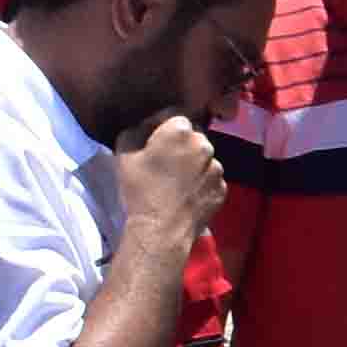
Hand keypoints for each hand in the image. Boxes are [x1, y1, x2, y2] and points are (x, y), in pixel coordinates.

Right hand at [118, 116, 223, 251]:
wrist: (161, 229)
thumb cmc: (140, 189)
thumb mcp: (124, 154)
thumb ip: (135, 131)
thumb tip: (143, 127)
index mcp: (180, 131)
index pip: (173, 117)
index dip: (161, 127)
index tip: (152, 141)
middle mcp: (205, 144)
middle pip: (192, 137)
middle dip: (180, 145)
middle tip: (165, 162)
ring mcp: (217, 168)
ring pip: (204, 159)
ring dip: (193, 164)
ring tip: (176, 182)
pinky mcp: (223, 189)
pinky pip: (211, 180)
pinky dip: (201, 184)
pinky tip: (187, 195)